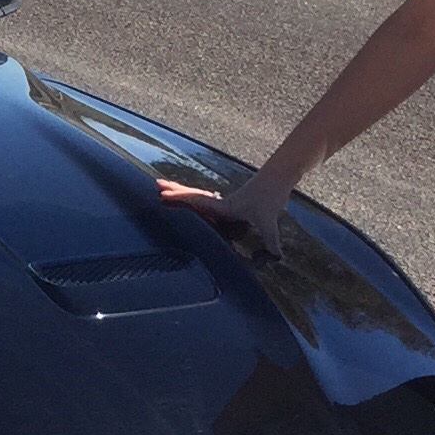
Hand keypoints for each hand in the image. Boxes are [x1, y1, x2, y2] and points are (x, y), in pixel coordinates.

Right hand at [158, 170, 289, 252]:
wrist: (278, 177)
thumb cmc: (271, 195)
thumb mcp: (269, 220)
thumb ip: (271, 240)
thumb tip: (275, 257)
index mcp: (224, 206)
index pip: (197, 200)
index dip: (179, 198)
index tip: (162, 195)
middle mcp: (221, 203)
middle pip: (193, 195)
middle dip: (174, 190)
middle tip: (156, 185)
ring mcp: (226, 202)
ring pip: (199, 197)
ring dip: (183, 194)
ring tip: (167, 191)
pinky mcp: (233, 204)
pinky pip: (208, 202)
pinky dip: (196, 201)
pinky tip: (196, 208)